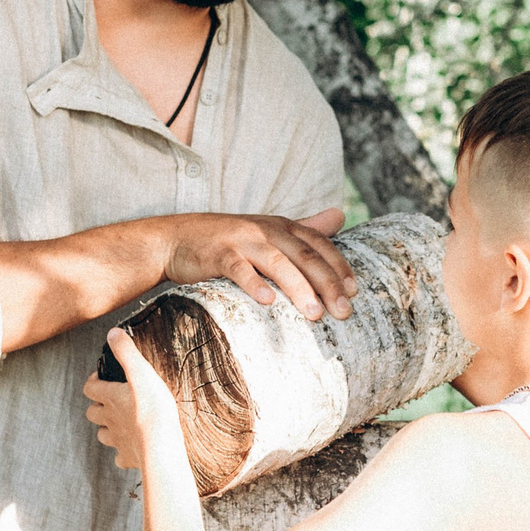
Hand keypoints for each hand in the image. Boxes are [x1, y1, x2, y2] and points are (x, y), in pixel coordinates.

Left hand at [85, 330, 183, 474]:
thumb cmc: (153, 408)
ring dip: (107, 428)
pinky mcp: (128, 457)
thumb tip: (112, 333)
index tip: (101, 377)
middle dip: (98, 406)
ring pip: (103, 435)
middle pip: (92, 413)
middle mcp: (109, 419)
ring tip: (119, 424)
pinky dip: (123, 452)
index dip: (93, 381)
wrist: (161, 447)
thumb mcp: (142, 373)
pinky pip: (120, 457)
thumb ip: (126, 352)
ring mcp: (117, 440)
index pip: (90, 388)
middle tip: (111, 401)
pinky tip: (132, 448)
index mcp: (110, 398)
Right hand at [162, 209, 356, 320]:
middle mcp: (265, 229)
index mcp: (281, 226)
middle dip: (327, 284)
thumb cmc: (228, 241)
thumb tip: (340, 215)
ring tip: (314, 314)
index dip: (339, 267)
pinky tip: (267, 302)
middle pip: (304, 255)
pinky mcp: (217, 254)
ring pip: (277, 262)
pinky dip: (253, 284)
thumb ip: (305, 227)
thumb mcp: (268, 230)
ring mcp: (241, 240)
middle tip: (343, 312)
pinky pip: (238, 268)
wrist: (175, 240)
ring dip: (298, 288)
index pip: (319, 245)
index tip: (354, 292)